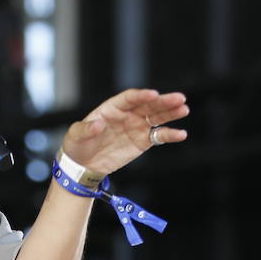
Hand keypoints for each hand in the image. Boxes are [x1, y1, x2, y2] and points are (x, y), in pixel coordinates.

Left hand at [60, 88, 188, 175]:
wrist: (83, 165)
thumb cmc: (77, 145)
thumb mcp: (76, 135)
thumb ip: (86, 128)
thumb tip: (98, 124)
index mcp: (112, 108)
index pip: (130, 98)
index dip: (141, 96)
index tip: (153, 94)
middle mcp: (127, 114)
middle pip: (148, 105)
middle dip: (164, 101)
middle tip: (179, 98)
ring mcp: (137, 127)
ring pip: (157, 117)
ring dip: (171, 113)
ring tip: (184, 109)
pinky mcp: (143, 141)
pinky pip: (158, 136)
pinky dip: (170, 135)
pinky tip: (181, 134)